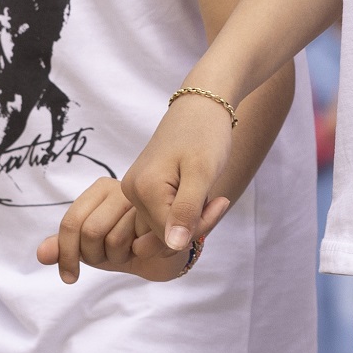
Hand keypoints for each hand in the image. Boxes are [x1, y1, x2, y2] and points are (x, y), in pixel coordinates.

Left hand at [54, 169, 196, 282]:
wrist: (165, 253)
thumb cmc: (125, 245)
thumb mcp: (90, 247)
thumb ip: (65, 247)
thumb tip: (42, 255)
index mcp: (99, 190)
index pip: (71, 223)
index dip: (66, 254)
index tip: (69, 278)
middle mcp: (121, 188)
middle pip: (90, 232)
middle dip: (95, 256)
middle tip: (109, 257)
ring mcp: (145, 201)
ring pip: (115, 240)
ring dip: (120, 256)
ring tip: (130, 249)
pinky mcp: (166, 216)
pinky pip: (139, 245)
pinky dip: (140, 254)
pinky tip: (146, 249)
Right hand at [116, 89, 245, 264]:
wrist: (201, 106)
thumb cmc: (205, 134)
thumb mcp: (202, 174)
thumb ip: (187, 212)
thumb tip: (174, 246)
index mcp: (143, 190)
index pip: (170, 236)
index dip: (201, 225)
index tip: (220, 200)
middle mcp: (131, 192)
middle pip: (165, 234)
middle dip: (195, 222)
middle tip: (215, 197)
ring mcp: (134, 191)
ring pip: (165, 227)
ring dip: (190, 217)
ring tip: (204, 190)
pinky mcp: (142, 188)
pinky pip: (162, 214)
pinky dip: (183, 209)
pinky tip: (196, 190)